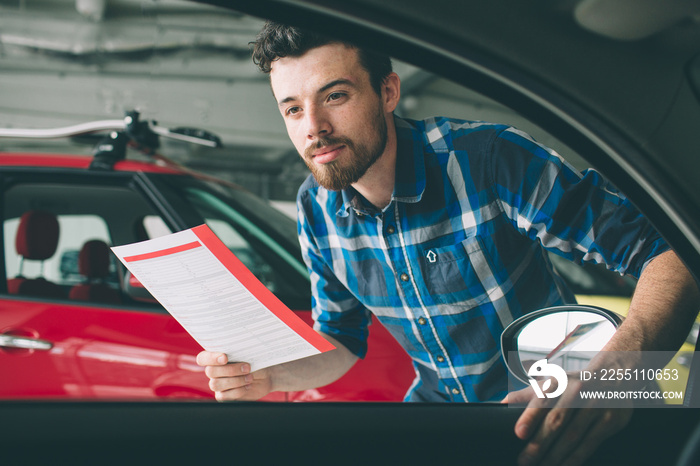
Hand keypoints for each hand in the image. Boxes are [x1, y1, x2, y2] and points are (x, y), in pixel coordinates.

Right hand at [196, 351, 272, 400]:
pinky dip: (238, 391)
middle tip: (247, 368)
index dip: (210, 358)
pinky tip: (248, 386)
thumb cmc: (256, 363)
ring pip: (216, 384)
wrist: (266, 376)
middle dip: (230, 370)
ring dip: (235, 381)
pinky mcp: (224, 396)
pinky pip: (223, 396)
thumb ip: (240, 355)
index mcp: (216, 358)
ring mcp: (218, 384)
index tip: (225, 358)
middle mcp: (214, 371)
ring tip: (250, 377)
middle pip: (210, 371)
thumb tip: (238, 356)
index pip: (203, 358)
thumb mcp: (250, 356)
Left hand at [504, 378, 631, 465]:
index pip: (541, 399)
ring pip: (572, 436)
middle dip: (539, 444)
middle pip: (556, 421)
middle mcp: (577, 392)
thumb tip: (499, 405)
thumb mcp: (551, 383)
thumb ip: (525, 395)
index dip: (529, 417)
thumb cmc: (575, 384)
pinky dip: (575, 459)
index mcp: (558, 382)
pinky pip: (589, 444)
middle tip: (524, 461)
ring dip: (555, 456)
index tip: (519, 433)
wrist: (616, 376)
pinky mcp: (610, 421)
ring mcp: (595, 407)